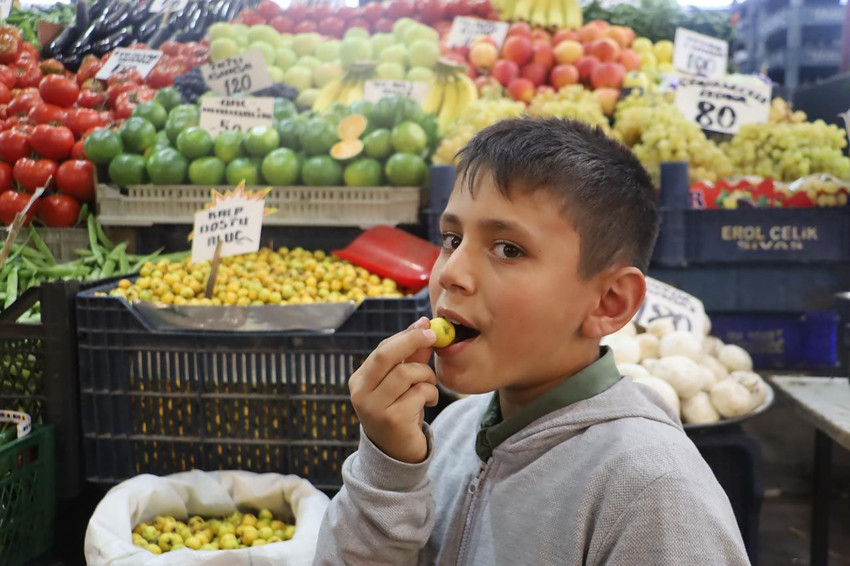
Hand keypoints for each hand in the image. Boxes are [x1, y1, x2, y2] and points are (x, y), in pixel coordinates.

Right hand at [349, 316, 438, 463]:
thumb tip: (424, 325)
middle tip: (433, 336)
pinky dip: (431, 394)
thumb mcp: (403, 383)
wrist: (398, 455)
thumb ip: (412, 356)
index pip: (382, 350)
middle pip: (386, 355)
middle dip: (412, 340)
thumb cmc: (400, 412)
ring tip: (430, 387)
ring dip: (426, 376)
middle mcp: (361, 393)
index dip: (406, 335)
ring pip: (407, 373)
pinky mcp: (392, 420)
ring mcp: (374, 408)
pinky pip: (419, 393)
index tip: (426, 325)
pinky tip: (429, 403)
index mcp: (359, 380)